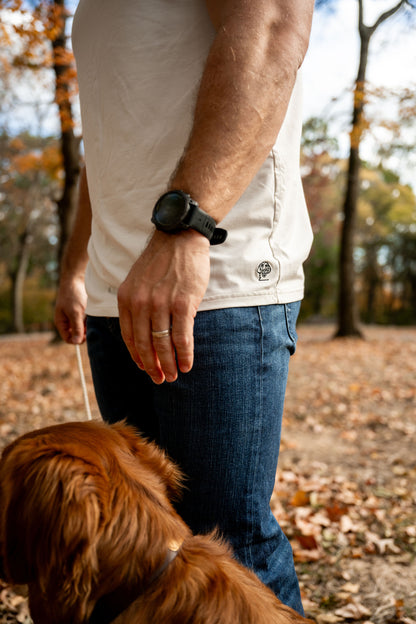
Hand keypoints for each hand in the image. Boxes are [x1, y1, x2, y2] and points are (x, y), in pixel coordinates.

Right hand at [54, 275, 87, 343]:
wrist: (75, 279)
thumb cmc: (72, 295)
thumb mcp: (75, 312)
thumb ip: (77, 327)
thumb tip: (76, 342)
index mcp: (61, 322)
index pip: (68, 338)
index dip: (77, 339)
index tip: (86, 335)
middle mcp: (67, 321)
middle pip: (76, 334)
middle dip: (84, 331)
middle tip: (89, 323)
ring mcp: (73, 316)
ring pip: (82, 327)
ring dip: (87, 324)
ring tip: (89, 315)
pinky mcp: (80, 312)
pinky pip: (85, 320)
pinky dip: (89, 318)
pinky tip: (91, 312)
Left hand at [117, 229, 209, 383]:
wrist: (179, 236)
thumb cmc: (162, 260)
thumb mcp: (138, 280)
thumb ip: (137, 303)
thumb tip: (143, 332)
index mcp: (126, 298)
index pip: (128, 337)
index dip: (137, 357)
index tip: (145, 368)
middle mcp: (140, 303)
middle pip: (144, 345)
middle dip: (152, 366)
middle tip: (161, 379)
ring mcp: (161, 304)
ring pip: (162, 344)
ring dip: (169, 364)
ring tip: (175, 376)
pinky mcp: (182, 303)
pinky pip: (182, 337)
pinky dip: (185, 355)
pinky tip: (188, 364)